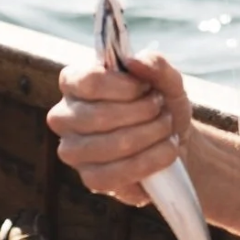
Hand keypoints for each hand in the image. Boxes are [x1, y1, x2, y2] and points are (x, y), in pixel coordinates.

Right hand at [48, 51, 193, 205]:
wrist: (174, 140)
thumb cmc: (161, 104)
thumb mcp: (167, 79)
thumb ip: (155, 64)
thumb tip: (134, 61)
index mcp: (75, 83)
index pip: (89, 81)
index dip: (125, 86)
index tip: (147, 87)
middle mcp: (65, 116)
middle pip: (99, 116)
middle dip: (143, 112)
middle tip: (162, 110)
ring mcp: (73, 150)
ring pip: (110, 146)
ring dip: (150, 135)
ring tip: (166, 129)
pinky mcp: (89, 179)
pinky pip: (115, 175)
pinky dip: (149, 162)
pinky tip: (165, 151)